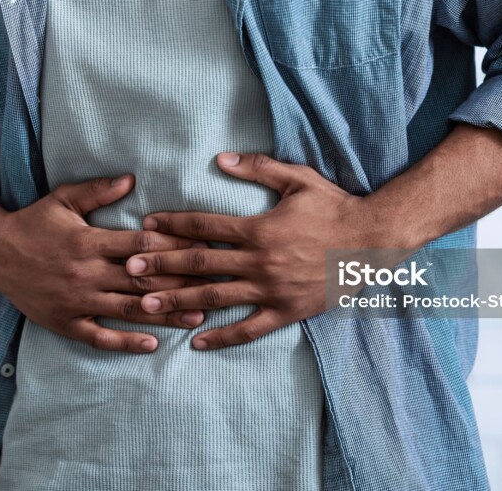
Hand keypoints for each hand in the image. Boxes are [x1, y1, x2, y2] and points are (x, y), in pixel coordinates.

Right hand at [0, 174, 207, 352]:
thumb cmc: (33, 222)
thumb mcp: (62, 199)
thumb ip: (98, 190)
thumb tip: (132, 179)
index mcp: (89, 241)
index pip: (139, 246)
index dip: (172, 247)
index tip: (202, 248)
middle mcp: (86, 273)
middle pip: (141, 280)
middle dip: (180, 283)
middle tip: (214, 286)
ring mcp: (76, 300)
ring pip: (128, 310)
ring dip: (165, 315)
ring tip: (198, 317)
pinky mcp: (66, 322)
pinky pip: (99, 336)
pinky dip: (126, 342)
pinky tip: (152, 344)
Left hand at [125, 153, 417, 349]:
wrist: (372, 241)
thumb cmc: (334, 206)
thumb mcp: (298, 179)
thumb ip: (259, 168)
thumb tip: (221, 159)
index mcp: (258, 228)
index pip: (204, 225)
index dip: (172, 224)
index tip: (146, 225)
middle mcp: (259, 260)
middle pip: (200, 263)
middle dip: (162, 265)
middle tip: (129, 268)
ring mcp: (271, 289)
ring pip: (216, 297)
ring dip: (178, 301)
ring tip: (146, 305)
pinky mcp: (286, 311)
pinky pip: (249, 328)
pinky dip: (222, 337)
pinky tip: (197, 342)